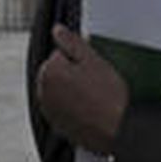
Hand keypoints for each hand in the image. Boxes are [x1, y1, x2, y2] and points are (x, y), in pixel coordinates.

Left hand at [36, 24, 127, 155]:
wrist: (117, 131)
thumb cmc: (108, 96)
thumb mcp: (92, 60)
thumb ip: (71, 41)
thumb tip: (57, 30)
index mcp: (49, 72)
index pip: (59, 53)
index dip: (79, 57)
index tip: (93, 67)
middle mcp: (43, 93)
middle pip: (57, 72)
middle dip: (72, 73)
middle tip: (96, 81)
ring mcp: (50, 111)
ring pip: (60, 90)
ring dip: (72, 90)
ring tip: (95, 96)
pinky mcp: (58, 126)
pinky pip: (63, 108)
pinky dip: (73, 106)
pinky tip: (91, 109)